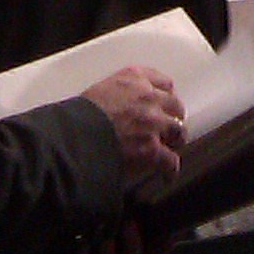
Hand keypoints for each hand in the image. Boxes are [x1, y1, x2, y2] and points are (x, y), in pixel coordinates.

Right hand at [81, 65, 185, 185]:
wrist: (75, 135)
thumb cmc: (79, 115)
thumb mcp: (101, 90)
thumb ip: (120, 93)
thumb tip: (123, 108)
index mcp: (134, 78)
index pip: (163, 83)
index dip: (165, 96)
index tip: (165, 102)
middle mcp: (148, 96)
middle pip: (175, 105)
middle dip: (172, 116)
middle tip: (168, 126)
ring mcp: (153, 123)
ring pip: (178, 131)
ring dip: (174, 139)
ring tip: (171, 147)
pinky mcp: (151, 150)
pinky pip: (170, 161)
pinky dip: (169, 169)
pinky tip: (167, 175)